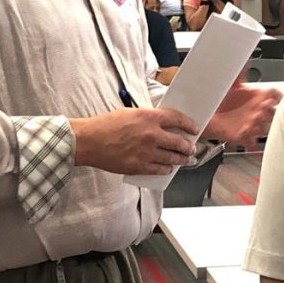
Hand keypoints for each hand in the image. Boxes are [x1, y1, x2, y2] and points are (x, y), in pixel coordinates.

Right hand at [71, 107, 199, 174]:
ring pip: (172, 158)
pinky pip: (159, 170)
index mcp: (149, 117)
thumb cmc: (106, 125)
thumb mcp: (130, 113)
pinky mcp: (139, 166)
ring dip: (182, 160)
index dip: (189, 125)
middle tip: (191, 148)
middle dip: (188, 146)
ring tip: (185, 159)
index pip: (177, 119)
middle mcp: (151, 135)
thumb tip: (163, 124)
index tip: (194, 129)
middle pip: (179, 142)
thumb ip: (148, 118)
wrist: (89, 141)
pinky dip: (166, 169)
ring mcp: (146, 152)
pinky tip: (168, 168)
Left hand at [205, 79, 281, 145]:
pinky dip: (249, 138)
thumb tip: (243, 60)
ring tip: (253, 118)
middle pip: (274, 113)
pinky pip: (250, 141)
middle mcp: (258, 112)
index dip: (276, 95)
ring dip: (260, 124)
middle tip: (263, 106)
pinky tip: (244, 130)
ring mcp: (252, 124)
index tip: (273, 95)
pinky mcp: (243, 136)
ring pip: (264, 128)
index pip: (275, 95)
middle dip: (270, 111)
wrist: (210, 113)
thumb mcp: (232, 83)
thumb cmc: (224, 99)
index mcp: (259, 97)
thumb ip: (238, 73)